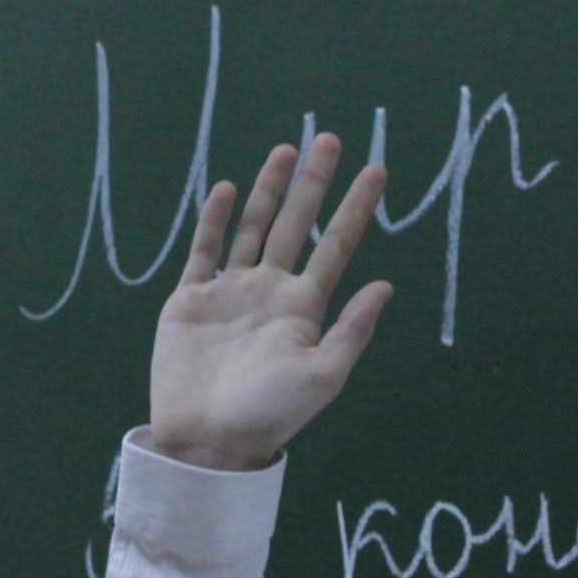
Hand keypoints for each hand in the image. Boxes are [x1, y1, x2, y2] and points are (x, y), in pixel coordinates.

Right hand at [148, 133, 393, 470]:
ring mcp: (231, 292)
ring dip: (269, 190)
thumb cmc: (270, 414)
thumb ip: (352, 329)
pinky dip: (214, 219)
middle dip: (314, 183)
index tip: (377, 170)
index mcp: (305, 308)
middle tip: (330, 138)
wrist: (207, 439)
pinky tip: (227, 187)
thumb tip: (386, 285)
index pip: (336, 245)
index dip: (356, 208)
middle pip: (296, 224)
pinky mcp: (191, 299)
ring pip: (252, 228)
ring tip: (287, 150)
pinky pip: (205, 251)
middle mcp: (271, 292)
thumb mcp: (323, 375)